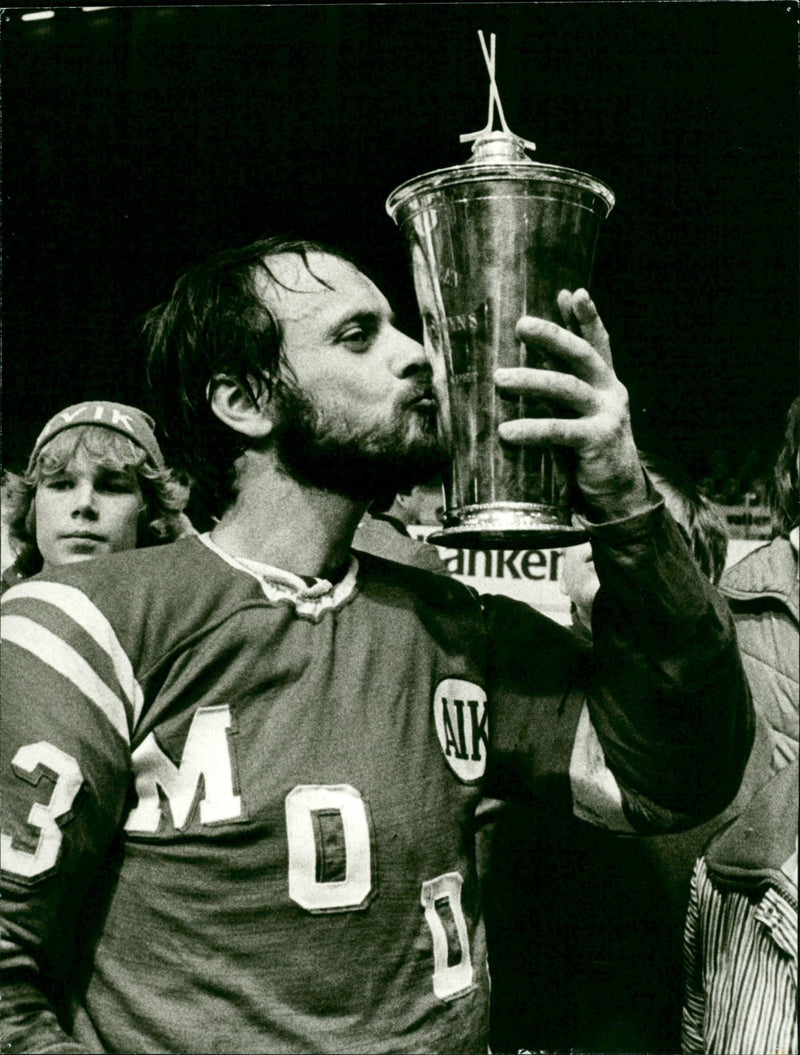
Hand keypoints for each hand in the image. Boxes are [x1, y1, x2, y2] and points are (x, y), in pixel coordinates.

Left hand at [494, 289, 648, 521]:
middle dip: (553, 336)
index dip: (586, 318)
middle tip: (520, 324)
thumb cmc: (588, 452)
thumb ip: (562, 390)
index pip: (598, 343)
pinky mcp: (597, 442)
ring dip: (531, 380)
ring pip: (567, 388)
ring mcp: (607, 416)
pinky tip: (506, 431)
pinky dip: (531, 429)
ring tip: (499, 378)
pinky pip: (560, 431)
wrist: (618, 495)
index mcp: (606, 383)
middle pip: (582, 355)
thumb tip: (523, 369)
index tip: (572, 293)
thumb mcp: (578, 415)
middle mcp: (611, 393)